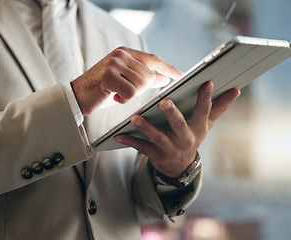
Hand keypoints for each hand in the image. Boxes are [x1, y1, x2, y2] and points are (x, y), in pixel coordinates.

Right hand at [71, 46, 182, 115]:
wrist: (76, 96)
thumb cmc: (100, 90)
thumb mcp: (124, 81)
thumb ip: (142, 77)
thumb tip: (164, 78)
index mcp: (125, 52)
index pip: (153, 59)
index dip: (168, 68)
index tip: (181, 75)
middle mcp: (120, 55)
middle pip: (148, 75)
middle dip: (141, 89)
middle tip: (125, 93)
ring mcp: (114, 64)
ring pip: (141, 84)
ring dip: (131, 94)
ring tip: (117, 94)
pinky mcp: (109, 76)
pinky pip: (130, 92)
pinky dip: (123, 99)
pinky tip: (112, 97)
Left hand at [114, 81, 240, 177]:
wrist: (179, 166)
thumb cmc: (191, 136)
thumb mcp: (206, 124)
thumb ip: (219, 107)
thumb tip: (237, 90)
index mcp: (198, 127)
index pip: (204, 110)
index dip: (206, 97)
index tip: (207, 82)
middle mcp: (185, 138)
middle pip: (179, 125)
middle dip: (172, 114)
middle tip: (164, 102)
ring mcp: (170, 148)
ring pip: (157, 137)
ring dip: (146, 128)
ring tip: (135, 118)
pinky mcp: (156, 156)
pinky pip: (141, 147)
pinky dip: (129, 140)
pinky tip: (118, 135)